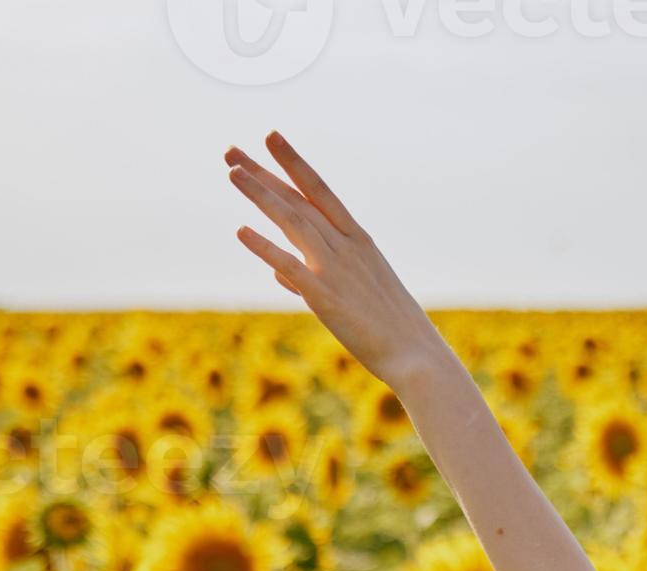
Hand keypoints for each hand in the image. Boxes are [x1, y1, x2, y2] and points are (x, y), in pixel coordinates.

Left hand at [225, 132, 436, 388]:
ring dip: (262, 195)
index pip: (320, 191)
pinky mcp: (326, 298)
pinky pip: (291, 267)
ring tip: (232, 173)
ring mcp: (336, 270)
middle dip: (264, 173)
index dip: (293, 163)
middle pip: (299, 200)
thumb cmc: (391, 328)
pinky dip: (266, 248)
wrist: (416, 356)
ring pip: (294, 222)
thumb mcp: (356, 292)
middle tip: (230, 150)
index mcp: (359, 240)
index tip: (271, 137)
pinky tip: (242, 232)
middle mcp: (346, 247)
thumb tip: (278, 272)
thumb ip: (312, 276)